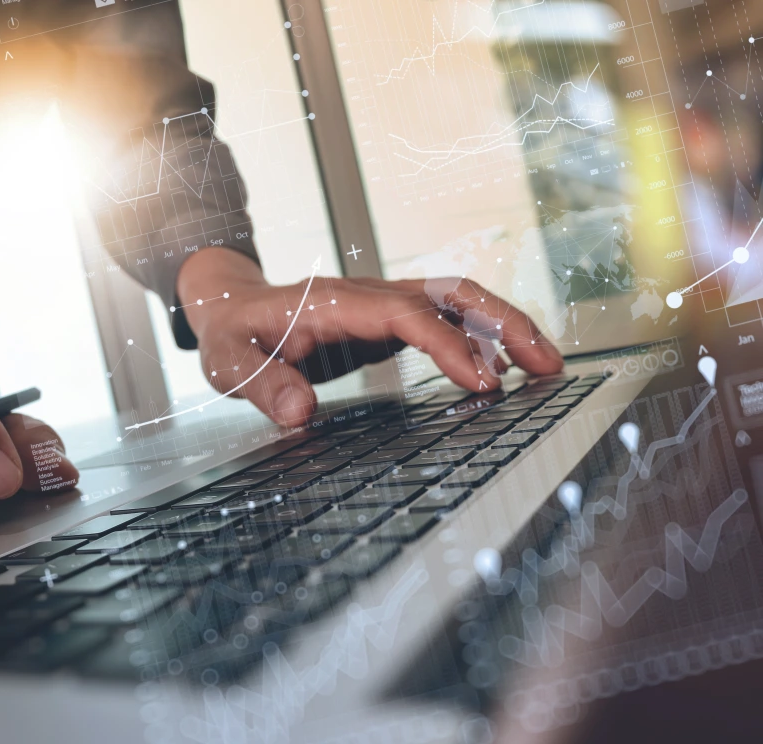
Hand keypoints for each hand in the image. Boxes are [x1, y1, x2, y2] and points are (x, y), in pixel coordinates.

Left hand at [176, 248, 564, 427]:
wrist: (230, 305)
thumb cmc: (232, 335)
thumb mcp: (231, 364)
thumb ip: (263, 386)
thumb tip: (299, 414)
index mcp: (334, 303)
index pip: (406, 315)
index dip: (449, 344)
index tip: (484, 382)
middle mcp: (367, 295)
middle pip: (449, 294)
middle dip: (503, 324)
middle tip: (547, 366)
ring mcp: (382, 303)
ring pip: (457, 300)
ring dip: (505, 326)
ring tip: (548, 366)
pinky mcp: (388, 319)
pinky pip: (445, 319)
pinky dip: (482, 337)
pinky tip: (505, 368)